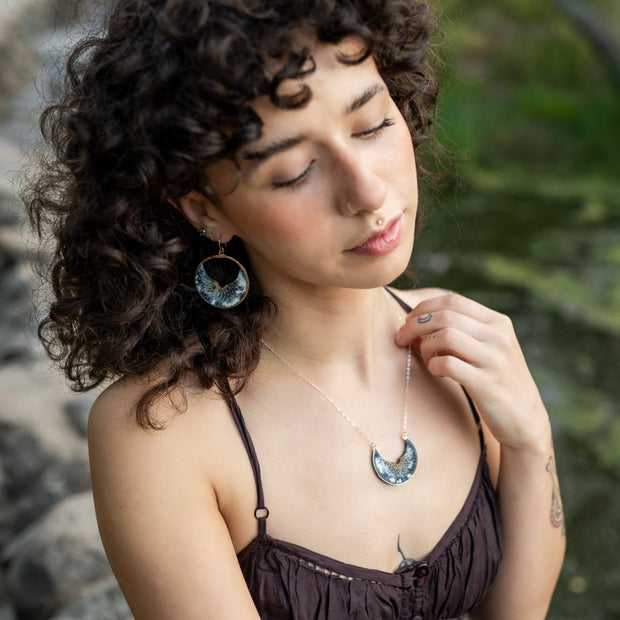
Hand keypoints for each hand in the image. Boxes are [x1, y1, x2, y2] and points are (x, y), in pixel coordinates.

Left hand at [395, 293, 548, 449]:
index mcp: (498, 322)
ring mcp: (494, 359)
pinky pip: (447, 364)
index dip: (424, 308)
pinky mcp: (486, 383)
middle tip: (402, 339)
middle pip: (445, 316)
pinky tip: (437, 372)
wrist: (525, 419)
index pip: (453, 301)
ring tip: (426, 358)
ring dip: (425, 346)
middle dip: (415, 326)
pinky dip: (433, 365)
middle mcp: (498, 336)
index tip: (408, 322)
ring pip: (445, 336)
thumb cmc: (496, 379)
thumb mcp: (489, 348)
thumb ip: (462, 331)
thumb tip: (416, 322)